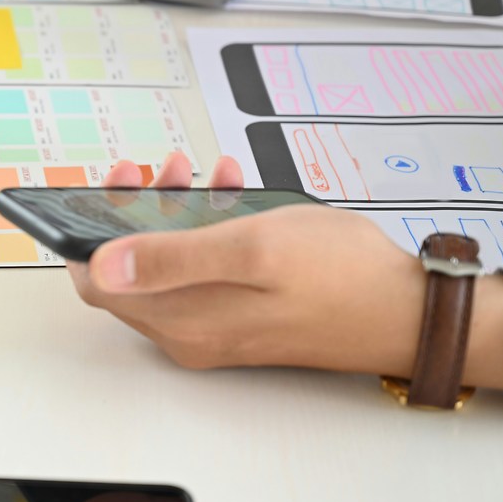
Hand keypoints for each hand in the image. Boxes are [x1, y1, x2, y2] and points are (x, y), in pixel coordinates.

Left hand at [68, 153, 502, 391]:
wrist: (411, 312)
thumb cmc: (342, 278)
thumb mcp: (252, 249)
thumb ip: (173, 257)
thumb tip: (103, 264)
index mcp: (183, 321)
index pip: (98, 284)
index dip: (91, 234)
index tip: (105, 189)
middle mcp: (191, 332)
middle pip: (131, 270)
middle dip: (136, 211)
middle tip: (154, 169)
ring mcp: (216, 326)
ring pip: (168, 264)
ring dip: (175, 211)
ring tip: (200, 174)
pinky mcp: (241, 316)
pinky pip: (202, 269)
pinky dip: (208, 227)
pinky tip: (231, 194)